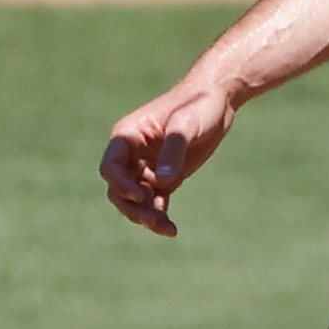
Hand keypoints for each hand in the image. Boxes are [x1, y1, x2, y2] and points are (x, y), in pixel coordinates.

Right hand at [99, 78, 239, 237]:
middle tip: (154, 220)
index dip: (120, 185)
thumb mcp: (185, 125)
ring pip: (136, 200)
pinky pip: (154, 202)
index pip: (110, 167)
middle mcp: (133, 154)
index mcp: (128, 136)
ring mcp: (148, 167)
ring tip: (167, 229)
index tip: (141, 195)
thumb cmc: (198, 104)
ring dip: (145, 216)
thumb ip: (173, 151)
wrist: (218, 99)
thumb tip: (162, 182)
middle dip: (133, 208)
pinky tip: (171, 228)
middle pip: (119, 190)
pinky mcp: (165, 177)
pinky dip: (159, 215)